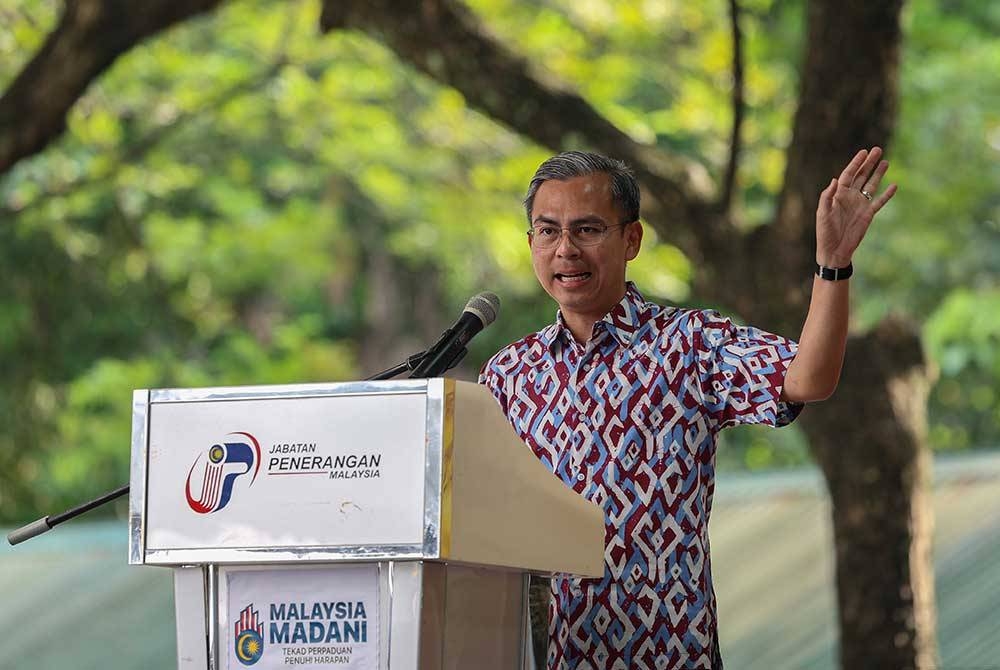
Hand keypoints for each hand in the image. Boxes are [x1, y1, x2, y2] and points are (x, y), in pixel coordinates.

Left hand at [815, 147, 896, 267]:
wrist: (834, 251)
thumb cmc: (825, 233)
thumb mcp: (822, 214)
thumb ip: (827, 197)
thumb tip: (835, 180)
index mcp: (838, 195)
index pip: (848, 175)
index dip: (855, 163)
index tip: (863, 152)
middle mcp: (850, 197)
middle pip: (861, 176)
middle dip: (869, 163)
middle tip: (877, 150)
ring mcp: (860, 205)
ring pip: (871, 185)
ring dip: (878, 174)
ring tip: (885, 161)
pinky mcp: (868, 215)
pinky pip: (879, 202)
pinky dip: (887, 195)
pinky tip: (894, 185)